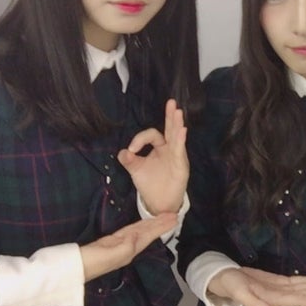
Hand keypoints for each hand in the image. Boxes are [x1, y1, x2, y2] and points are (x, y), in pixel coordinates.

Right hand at [80, 213, 177, 281]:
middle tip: (174, 215)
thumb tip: (136, 236)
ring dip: (152, 225)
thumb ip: (125, 246)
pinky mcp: (109, 242)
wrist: (71, 270)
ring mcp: (118, 245)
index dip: (161, 227)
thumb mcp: (110, 256)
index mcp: (129, 251)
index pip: (149, 236)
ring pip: (139, 232)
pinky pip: (129, 232)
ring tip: (164, 218)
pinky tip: (143, 225)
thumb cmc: (90, 263)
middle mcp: (127, 248)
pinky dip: (138, 227)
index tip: (173, 218)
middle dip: (160, 224)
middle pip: (147, 233)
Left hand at [118, 99, 187, 213]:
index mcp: (160, 147)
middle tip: (171, 102)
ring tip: (178, 112)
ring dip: (177, 124)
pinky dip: (180, 140)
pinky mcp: (181, 165)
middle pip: (170, 129)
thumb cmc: (150, 184)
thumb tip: (123, 151)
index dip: (140, 139)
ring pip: (177, 137)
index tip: (131, 150)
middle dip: (170, 116)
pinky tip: (182, 130)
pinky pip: (180, 151)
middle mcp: (169, 149)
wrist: (159, 203)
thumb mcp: (136, 169)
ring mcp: (176, 156)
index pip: (152, 135)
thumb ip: (128, 160)